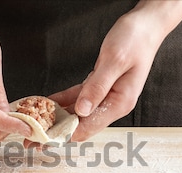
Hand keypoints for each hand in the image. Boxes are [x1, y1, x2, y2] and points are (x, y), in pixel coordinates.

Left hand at [50, 0, 181, 141]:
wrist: (146, 25)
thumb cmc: (136, 39)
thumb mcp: (115, 61)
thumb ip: (98, 86)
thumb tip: (82, 110)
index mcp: (121, 102)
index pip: (90, 126)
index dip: (67, 132)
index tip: (47, 137)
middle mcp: (113, 103)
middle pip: (82, 123)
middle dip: (58, 129)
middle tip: (36, 135)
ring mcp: (106, 96)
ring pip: (77, 112)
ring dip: (57, 117)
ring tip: (36, 122)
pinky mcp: (99, 87)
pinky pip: (77, 97)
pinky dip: (63, 100)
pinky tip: (47, 103)